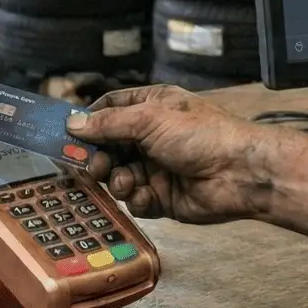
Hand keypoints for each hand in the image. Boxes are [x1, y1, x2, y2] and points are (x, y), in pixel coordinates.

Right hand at [67, 85, 270, 222]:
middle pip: (108, 147)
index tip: (68, 133)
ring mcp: (157, 167)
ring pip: (118, 176)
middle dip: (98, 157)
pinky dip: (137, 198)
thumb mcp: (150, 119)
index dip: (89, 121)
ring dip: (117, 180)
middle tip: (94, 165)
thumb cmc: (203, 135)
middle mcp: (152, 137)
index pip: (110, 109)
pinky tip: (147, 195)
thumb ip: (109, 124)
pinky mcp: (163, 196)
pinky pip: (136, 199)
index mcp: (151, 108)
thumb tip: (74, 123)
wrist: (239, 173)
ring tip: (125, 181)